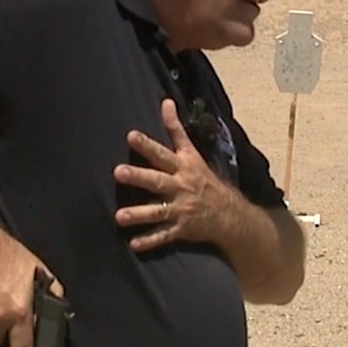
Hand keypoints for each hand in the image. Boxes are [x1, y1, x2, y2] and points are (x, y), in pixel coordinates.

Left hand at [113, 98, 232, 251]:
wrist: (229, 214)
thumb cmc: (205, 180)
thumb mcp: (192, 153)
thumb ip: (175, 129)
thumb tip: (166, 101)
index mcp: (183, 167)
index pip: (163, 153)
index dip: (147, 144)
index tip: (130, 136)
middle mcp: (181, 186)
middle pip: (157, 180)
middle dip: (138, 176)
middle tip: (118, 172)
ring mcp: (181, 209)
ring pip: (157, 211)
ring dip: (139, 214)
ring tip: (119, 216)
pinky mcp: (181, 229)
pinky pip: (164, 236)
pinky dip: (149, 241)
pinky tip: (133, 245)